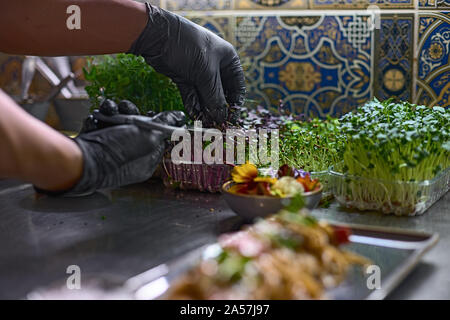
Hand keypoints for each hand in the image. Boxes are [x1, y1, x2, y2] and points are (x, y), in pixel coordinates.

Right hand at [36, 100, 185, 196]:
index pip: (158, 140)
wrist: (79, 160)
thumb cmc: (115, 153)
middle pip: (137, 130)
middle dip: (132, 114)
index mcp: (145, 162)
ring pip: (118, 125)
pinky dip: (100, 119)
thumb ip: (165, 125)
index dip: (155, 124)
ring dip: (114, 113)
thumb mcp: (148, 136)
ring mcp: (111, 152)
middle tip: (127, 109)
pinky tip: (97, 118)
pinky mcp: (94, 145)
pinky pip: (101, 126)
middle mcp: (129, 159)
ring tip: (110, 110)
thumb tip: (180, 117)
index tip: (151, 113)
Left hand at [128, 3, 245, 126]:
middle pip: (221, 93)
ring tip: (205, 122)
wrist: (158, 36)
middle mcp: (215, 65)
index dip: (235, 104)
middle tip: (216, 123)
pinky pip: (192, 94)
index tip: (231, 119)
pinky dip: (193, 104)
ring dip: (205, 108)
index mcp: (228, 59)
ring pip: (205, 95)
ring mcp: (199, 71)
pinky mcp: (184, 76)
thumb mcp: (206, 74)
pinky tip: (194, 115)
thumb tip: (222, 117)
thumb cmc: (189, 47)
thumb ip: (215, 97)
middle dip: (218, 108)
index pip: (237, 86)